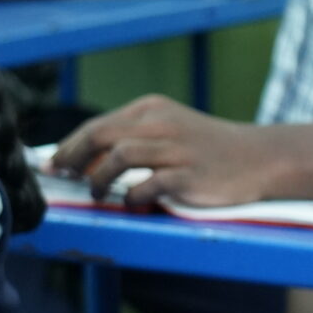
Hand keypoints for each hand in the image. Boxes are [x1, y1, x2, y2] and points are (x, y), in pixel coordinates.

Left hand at [52, 94, 277, 206]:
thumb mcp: (170, 128)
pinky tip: (130, 202)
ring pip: (120, 155)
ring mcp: (176, 149)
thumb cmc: (208, 147)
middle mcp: (161, 124)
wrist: (257, 157)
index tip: (54, 162)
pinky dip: (132, 196)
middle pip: (101, 135)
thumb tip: (87, 159)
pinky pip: (148, 184)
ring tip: (95, 192)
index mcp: (152, 109)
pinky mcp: (188, 175)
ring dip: (98, 177)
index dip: (70, 145)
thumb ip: (134, 138)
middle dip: (74, 157)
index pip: (98, 124)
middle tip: (63, 176)